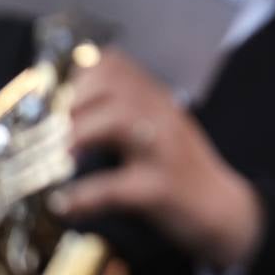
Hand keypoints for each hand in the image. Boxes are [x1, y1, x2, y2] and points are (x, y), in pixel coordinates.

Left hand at [52, 51, 262, 270]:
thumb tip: (65, 110)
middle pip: (115, 85)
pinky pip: (118, 186)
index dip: (78, 76)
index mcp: (157, 102)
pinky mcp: (163, 188)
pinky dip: (85, 195)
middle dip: (74, 102)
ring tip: (60, 156)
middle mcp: (163, 116)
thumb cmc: (181, 171)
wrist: (224, 210)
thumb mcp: (158, 131)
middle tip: (50, 130)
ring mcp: (165, 150)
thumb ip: (125, 114)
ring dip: (80, 133)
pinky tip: (65, 205)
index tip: (54, 99)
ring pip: (121, 120)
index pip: (116, 64)